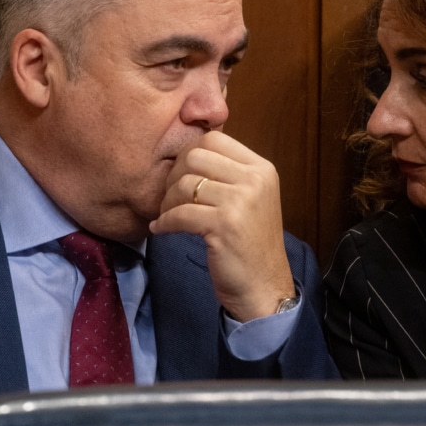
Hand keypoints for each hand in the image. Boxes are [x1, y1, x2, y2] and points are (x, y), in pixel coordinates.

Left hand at [150, 131, 294, 321]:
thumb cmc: (250, 244)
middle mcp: (254, 180)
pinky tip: (162, 229)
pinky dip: (164, 222)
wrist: (264, 286)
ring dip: (167, 201)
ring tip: (167, 215)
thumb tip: (184, 154)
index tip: (181, 175)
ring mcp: (241, 201)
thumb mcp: (250, 199)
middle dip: (174, 175)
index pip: (214, 138)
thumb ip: (228, 174)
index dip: (188, 154)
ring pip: (184, 184)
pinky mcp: (224, 225)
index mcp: (261, 169)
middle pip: (195, 155)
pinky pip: (179, 213)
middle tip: (170, 197)